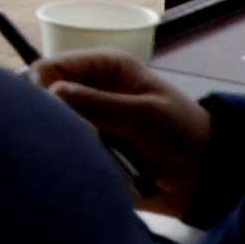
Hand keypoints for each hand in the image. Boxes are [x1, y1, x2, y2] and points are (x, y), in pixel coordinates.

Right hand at [33, 53, 216, 215]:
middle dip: (53, 121)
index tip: (54, 116)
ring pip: (50, 129)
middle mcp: (88, 90)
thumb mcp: (144, 115)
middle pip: (42, 99)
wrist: (202, 176)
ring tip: (88, 158)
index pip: (50, 68)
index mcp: (103, 67)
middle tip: (77, 141)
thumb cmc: (181, 134)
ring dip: (63, 144)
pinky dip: (69, 161)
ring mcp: (85, 121)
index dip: (43, 89)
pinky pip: (61, 152)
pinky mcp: (86, 148)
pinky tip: (84, 169)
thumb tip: (52, 92)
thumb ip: (99, 104)